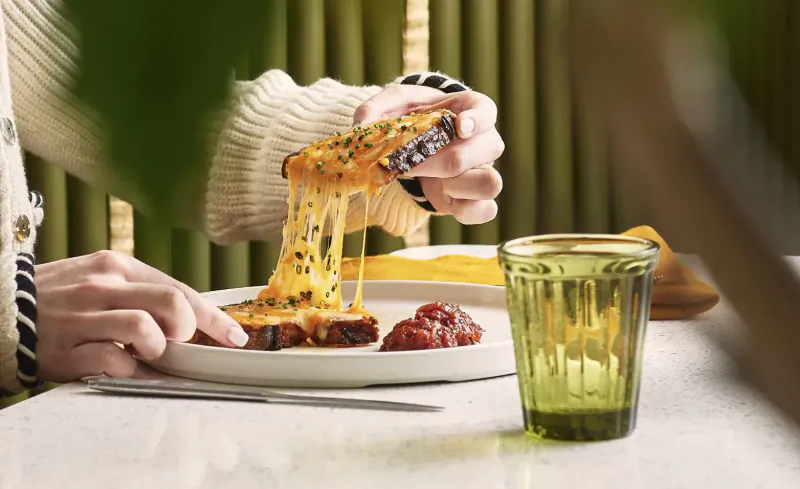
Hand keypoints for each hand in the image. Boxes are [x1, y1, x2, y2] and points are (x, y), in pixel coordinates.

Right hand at [34, 251, 248, 381]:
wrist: (0, 310)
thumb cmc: (58, 298)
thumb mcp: (99, 280)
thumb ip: (140, 293)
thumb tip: (188, 320)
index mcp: (116, 266)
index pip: (178, 288)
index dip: (212, 316)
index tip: (233, 335)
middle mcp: (102, 286)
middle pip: (171, 303)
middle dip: (190, 329)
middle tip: (183, 343)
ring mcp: (83, 316)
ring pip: (145, 330)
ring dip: (157, 349)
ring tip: (148, 353)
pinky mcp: (67, 347)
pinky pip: (114, 362)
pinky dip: (133, 372)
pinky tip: (131, 371)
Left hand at [353, 84, 503, 223]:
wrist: (413, 145)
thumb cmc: (409, 119)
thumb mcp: (390, 106)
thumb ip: (374, 110)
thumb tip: (361, 127)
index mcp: (469, 110)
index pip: (487, 110)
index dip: (477, 120)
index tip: (459, 126)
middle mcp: (484, 140)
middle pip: (486, 149)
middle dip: (443, 159)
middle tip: (410, 162)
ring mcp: (482, 170)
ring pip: (489, 182)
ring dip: (456, 185)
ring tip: (430, 181)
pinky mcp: (474, 198)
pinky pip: (486, 211)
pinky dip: (466, 211)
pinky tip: (442, 199)